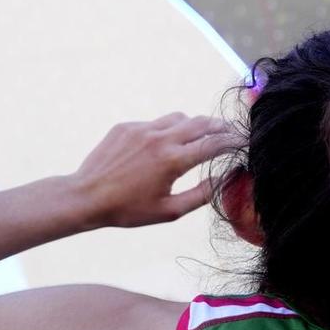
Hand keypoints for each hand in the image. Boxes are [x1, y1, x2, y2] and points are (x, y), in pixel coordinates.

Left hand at [69, 114, 242, 228]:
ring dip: (194, 125)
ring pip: (179, 118)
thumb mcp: (170, 211)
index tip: (243, 141)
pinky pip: (155, 122)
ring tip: (199, 135)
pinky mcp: (126, 127)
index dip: (233, 141)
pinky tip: (162, 146)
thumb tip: (224, 178)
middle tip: (229, 132)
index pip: (214, 143)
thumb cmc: (128, 210)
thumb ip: (202, 194)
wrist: (86, 197)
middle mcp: (160, 139)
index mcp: (173, 160)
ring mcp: (142, 129)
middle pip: (201, 123)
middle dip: (219, 126)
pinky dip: (166, 130)